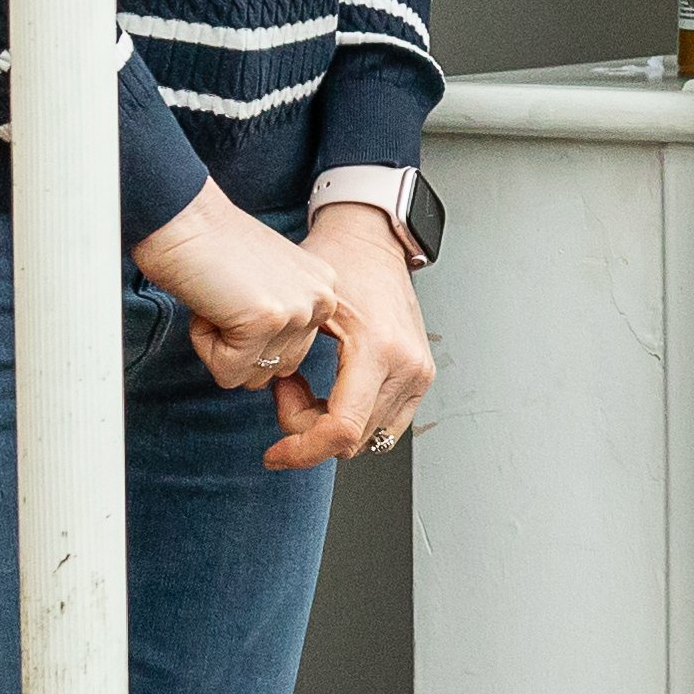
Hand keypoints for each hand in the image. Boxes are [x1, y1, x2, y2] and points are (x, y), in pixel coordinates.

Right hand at [129, 185, 332, 388]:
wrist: (182, 217)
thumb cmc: (210, 247)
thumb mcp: (267, 283)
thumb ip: (280, 318)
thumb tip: (270, 365)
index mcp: (324, 290)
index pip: (291, 352)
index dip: (250, 333)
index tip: (237, 293)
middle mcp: (322, 300)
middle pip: (276, 368)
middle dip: (238, 346)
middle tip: (224, 298)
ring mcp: (297, 311)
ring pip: (251, 375)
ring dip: (221, 346)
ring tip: (217, 298)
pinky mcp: (266, 322)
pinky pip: (228, 372)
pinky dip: (205, 346)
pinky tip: (207, 305)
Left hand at [264, 205, 437, 468]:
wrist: (372, 241)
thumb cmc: (341, 262)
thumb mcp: (304, 308)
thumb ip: (285, 357)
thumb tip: (273, 396)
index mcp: (379, 349)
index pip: (342, 430)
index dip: (303, 450)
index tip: (275, 452)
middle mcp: (408, 367)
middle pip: (350, 439)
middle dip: (308, 427)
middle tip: (285, 386)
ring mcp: (419, 374)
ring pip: (366, 438)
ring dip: (329, 425)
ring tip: (307, 387)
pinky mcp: (420, 377)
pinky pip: (382, 424)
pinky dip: (350, 418)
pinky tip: (331, 391)